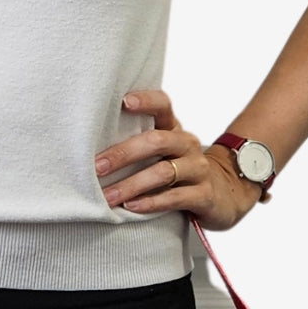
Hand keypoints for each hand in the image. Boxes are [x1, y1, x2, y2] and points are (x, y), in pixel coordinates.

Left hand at [94, 90, 262, 231]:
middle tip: (97, 167)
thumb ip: (135, 144)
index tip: (123, 102)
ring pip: (163, 172)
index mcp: (173, 128)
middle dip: (123, 154)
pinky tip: (131, 208)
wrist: (222, 195)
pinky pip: (175, 197)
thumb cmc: (177, 170)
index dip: (146, 100)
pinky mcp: (204, 195)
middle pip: (156, 141)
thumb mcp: (162, 152)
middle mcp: (187, 144)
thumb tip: (85, 147)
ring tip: (107, 197)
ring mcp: (198, 169)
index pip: (163, 105)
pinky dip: (151, 203)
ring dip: (131, 185)